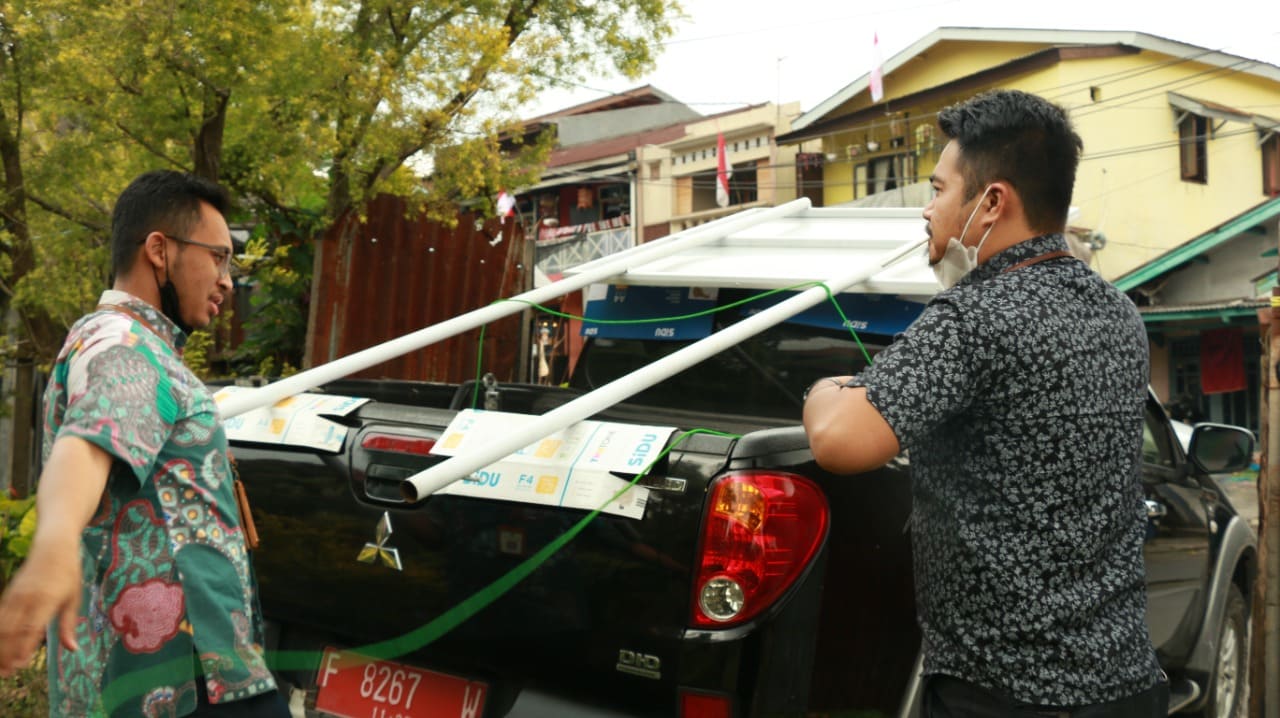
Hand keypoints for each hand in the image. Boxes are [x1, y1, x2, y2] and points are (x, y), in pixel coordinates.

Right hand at [0, 535, 83, 674]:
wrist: (53, 547)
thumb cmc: (68, 574)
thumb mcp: (74, 598)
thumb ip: (68, 625)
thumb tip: (73, 649)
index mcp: (46, 599)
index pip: (31, 628)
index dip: (24, 647)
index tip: (20, 665)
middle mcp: (27, 598)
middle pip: (11, 630)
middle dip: (6, 653)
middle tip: (6, 673)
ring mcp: (15, 595)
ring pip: (1, 625)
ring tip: (0, 666)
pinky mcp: (8, 593)